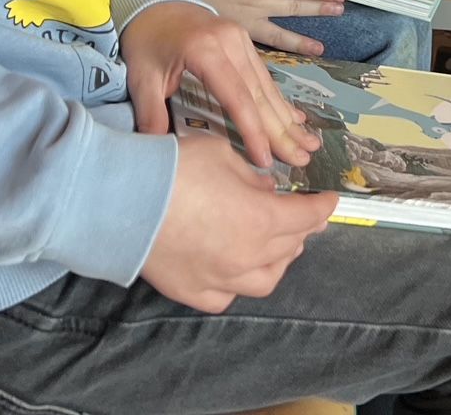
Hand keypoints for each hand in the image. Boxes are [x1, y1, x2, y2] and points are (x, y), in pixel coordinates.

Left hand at [123, 1, 318, 170]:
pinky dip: (279, 100)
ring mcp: (241, 38)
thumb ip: (152, 115)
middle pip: (260, 93)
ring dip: (287, 118)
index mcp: (206, 50)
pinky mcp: (245, 39)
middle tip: (302, 159)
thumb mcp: (142, 78)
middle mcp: (231, 42)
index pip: (237, 98)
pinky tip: (295, 119)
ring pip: (267, 86)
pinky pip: (264, 75)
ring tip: (307, 145)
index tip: (265, 159)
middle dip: (281, 131)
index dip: (252, 131)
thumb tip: (161, 151)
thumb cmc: (147, 40)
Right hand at [139, 132, 336, 312]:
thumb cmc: (173, 169)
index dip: (322, 207)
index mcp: (262, 220)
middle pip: (290, 247)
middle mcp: (248, 256)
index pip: (307, 217)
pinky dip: (239, 283)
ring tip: (277, 246)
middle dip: (301, 229)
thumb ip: (251, 176)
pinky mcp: (193, 292)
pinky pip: (228, 296)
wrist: (120, 201)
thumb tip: (265, 189)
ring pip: (266, 279)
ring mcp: (220, 279)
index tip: (330, 200)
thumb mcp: (223, 155)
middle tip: (302, 217)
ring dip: (278, 260)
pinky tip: (237, 270)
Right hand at [184, 0, 344, 57]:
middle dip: (319, 9)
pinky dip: (277, 51)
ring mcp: (247, 20)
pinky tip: (284, 58)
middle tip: (341, 11)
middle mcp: (258, 3)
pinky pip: (261, 44)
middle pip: (294, 7)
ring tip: (322, 47)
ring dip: (303, 38)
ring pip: (281, 31)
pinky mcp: (235, 31)